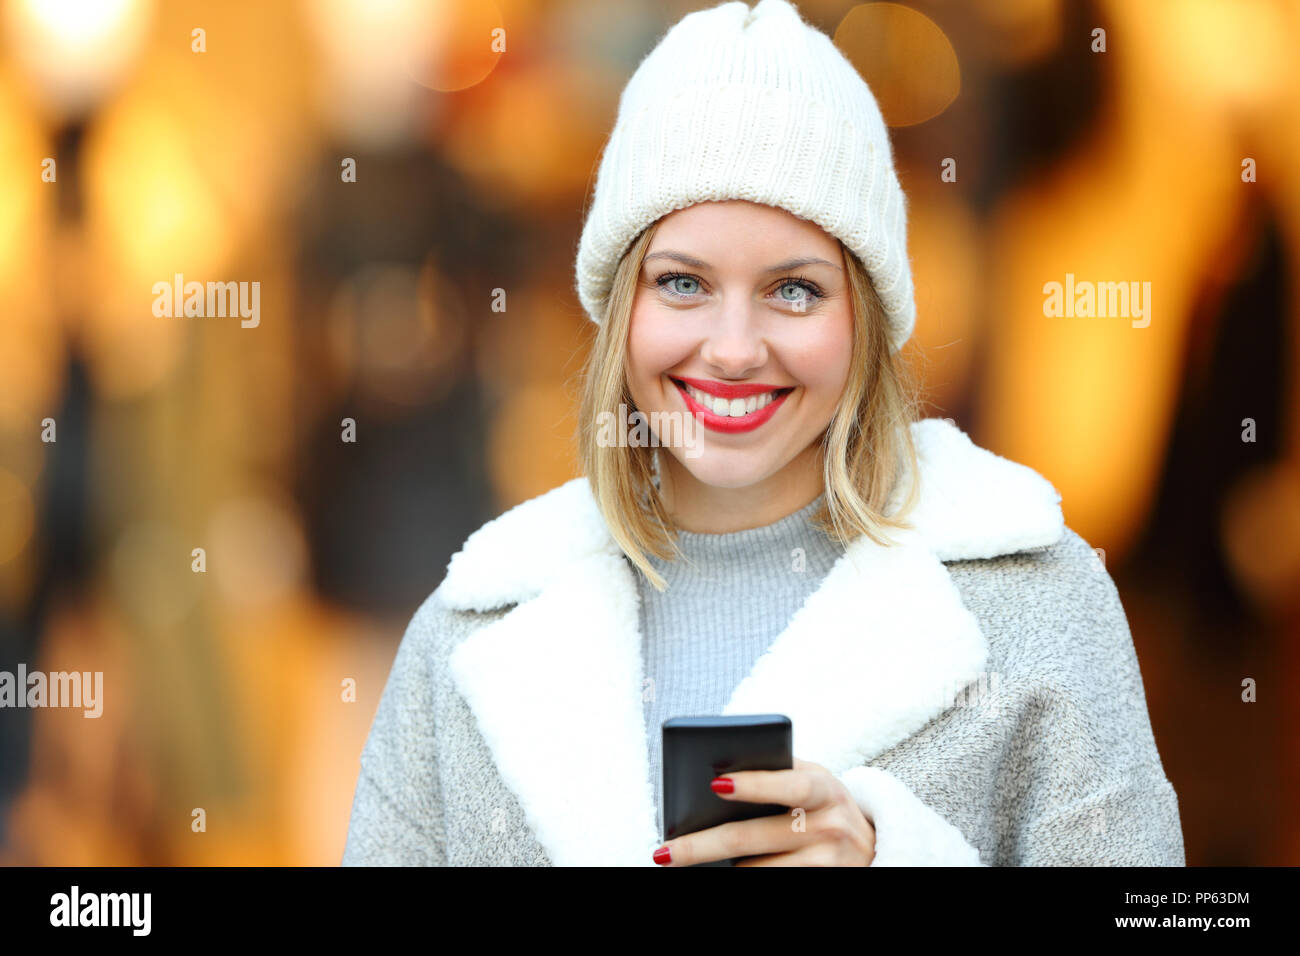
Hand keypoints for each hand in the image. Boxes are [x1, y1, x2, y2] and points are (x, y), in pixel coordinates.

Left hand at [652, 758, 875, 865]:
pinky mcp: (825, 885)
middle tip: (664, 851)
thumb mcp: (812, 780)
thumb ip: (777, 771)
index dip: (754, 785)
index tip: (714, 785)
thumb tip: (717, 774)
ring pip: (756, 870)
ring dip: (721, 867)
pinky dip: (743, 877)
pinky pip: (773, 885)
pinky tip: (720, 873)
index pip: (788, 784)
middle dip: (702, 845)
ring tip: (688, 859)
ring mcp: (829, 863)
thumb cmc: (823, 804)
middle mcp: (830, 826)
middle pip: (753, 837)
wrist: (872, 846)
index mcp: (824, 788)